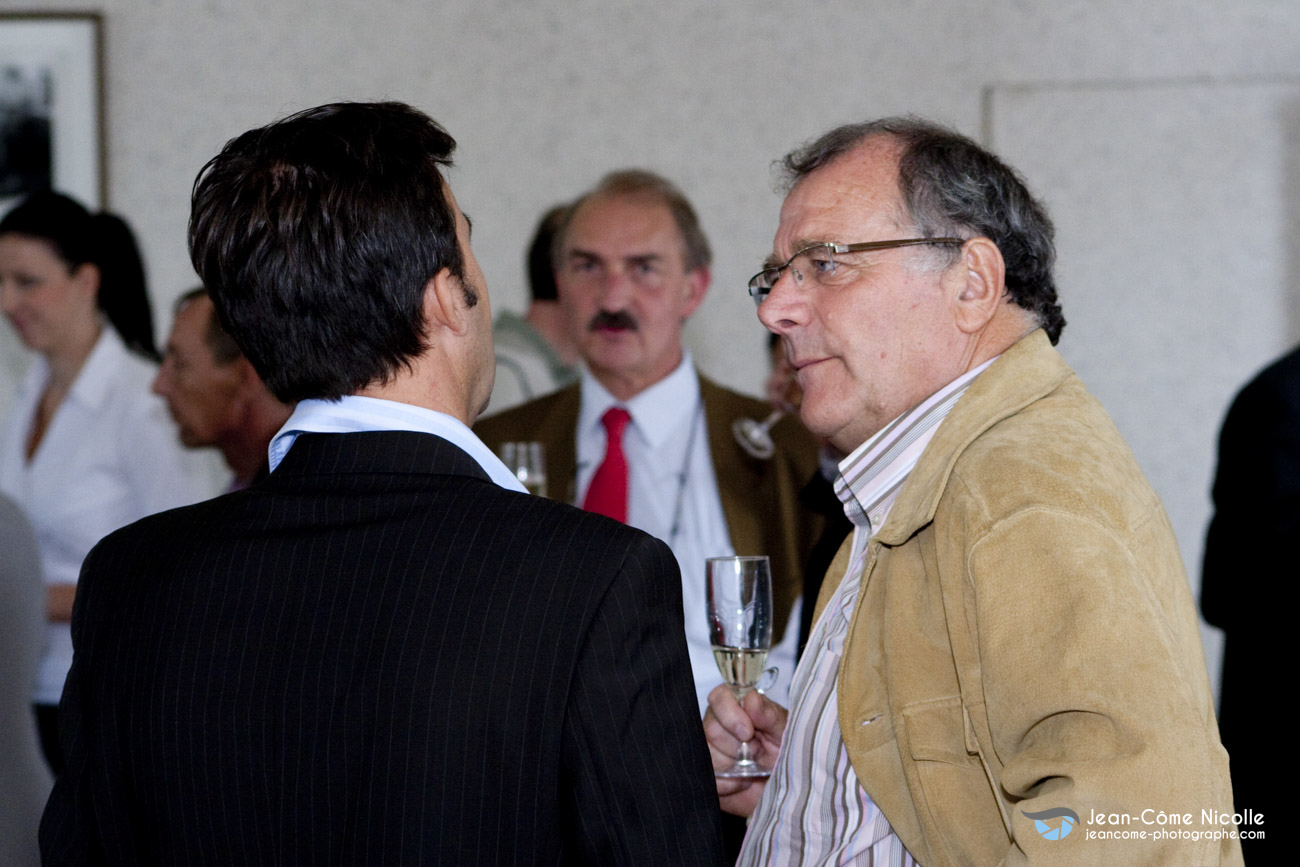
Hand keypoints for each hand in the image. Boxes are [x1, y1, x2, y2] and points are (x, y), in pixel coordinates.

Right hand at [702, 683, 787, 816]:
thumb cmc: (785, 752)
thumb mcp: (783, 732)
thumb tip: (751, 699)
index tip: (748, 732)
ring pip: (709, 753)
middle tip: (756, 752)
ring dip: (734, 764)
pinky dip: (730, 783)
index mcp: (738, 706)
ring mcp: (710, 748)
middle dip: (736, 744)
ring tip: (752, 767)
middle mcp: (719, 723)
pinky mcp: (708, 774)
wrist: (783, 788)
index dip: (730, 713)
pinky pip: (711, 778)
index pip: (719, 697)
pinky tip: (742, 781)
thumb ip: (768, 714)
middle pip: (711, 727)